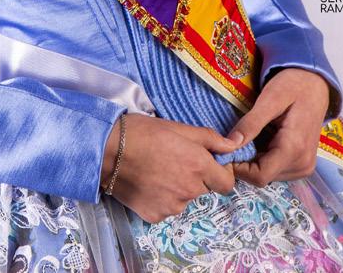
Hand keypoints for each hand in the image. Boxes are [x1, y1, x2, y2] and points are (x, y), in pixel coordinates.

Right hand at [100, 113, 239, 223]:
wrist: (107, 151)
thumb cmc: (143, 132)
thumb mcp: (178, 127)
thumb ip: (210, 138)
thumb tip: (235, 144)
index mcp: (199, 166)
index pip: (226, 182)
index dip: (220, 172)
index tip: (207, 163)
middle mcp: (190, 190)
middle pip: (204, 188)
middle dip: (195, 177)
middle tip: (174, 160)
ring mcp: (172, 206)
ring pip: (184, 198)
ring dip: (177, 188)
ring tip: (156, 170)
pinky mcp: (155, 215)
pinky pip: (166, 208)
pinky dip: (160, 198)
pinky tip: (147, 182)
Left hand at [228, 67, 330, 186]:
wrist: (315, 84)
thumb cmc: (293, 86)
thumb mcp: (269, 99)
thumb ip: (251, 123)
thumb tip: (229, 145)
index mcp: (294, 149)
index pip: (260, 176)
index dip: (238, 167)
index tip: (225, 149)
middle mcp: (302, 164)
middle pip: (263, 177)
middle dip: (245, 162)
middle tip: (236, 138)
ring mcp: (304, 166)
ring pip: (268, 175)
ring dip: (254, 160)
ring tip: (252, 135)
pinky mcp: (303, 165)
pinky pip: (276, 169)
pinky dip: (264, 158)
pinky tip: (263, 139)